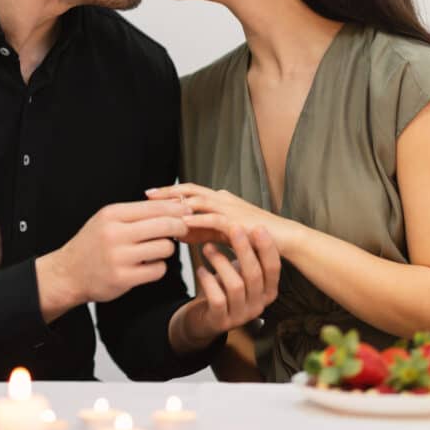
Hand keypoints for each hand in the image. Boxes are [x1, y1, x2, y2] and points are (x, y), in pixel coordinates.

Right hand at [36, 200, 189, 321]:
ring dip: (167, 249)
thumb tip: (174, 205)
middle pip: (164, 225)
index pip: (154, 206)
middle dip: (180, 226)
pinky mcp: (123, 279)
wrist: (68, 273)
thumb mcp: (108, 220)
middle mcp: (114, 234)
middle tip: (184, 229)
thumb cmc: (92, 245)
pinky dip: (158, 267)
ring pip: (164, 248)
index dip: (176, 209)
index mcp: (112, 214)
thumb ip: (137, 213)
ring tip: (157, 249)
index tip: (186, 211)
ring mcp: (119, 257)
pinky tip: (148, 265)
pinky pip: (158, 270)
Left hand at [146, 183, 296, 252]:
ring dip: (179, 204)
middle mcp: (222, 198)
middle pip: (190, 190)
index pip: (189, 190)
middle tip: (147, 195)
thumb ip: (199, 229)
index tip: (149, 194)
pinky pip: (214, 219)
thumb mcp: (219, 231)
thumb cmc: (251, 236)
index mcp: (218, 198)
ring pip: (199, 201)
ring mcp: (230, 208)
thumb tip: (176, 231)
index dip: (169, 191)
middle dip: (168, 192)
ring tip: (160, 207)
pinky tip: (183, 224)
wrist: (281, 239)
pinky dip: (197, 220)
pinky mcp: (237, 221)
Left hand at [168, 223, 280, 352]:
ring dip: (221, 262)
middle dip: (244, 249)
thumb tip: (246, 221)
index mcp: (268, 291)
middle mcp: (258, 305)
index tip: (259, 226)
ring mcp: (241, 316)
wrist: (204, 320)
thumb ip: (246, 254)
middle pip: (255, 275)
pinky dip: (208, 281)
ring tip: (207, 247)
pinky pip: (217, 299)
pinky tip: (200, 270)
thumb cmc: (224, 288)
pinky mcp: (221, 322)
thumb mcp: (239, 271)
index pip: (273, 269)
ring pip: (236, 286)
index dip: (267, 248)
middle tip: (234, 228)